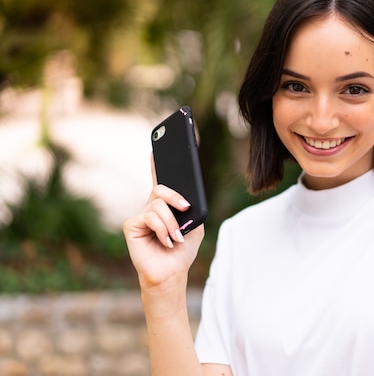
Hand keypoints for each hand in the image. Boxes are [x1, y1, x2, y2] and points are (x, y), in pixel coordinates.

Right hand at [123, 155, 204, 289]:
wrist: (172, 272)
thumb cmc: (182, 251)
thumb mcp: (195, 225)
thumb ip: (193, 208)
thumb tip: (187, 198)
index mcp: (165, 206)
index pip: (160, 182)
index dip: (156, 165)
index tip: (156, 149)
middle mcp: (150, 208)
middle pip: (161, 189)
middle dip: (175, 197)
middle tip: (186, 207)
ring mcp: (140, 216)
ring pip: (157, 205)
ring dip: (171, 223)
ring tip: (176, 237)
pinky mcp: (131, 226)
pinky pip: (150, 217)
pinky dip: (162, 230)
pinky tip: (166, 241)